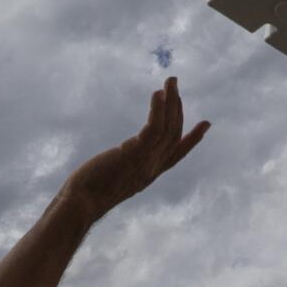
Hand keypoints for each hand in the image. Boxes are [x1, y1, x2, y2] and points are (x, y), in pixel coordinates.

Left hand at [57, 77, 210, 222]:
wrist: (80, 205)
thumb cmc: (87, 196)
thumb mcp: (112, 181)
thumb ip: (121, 170)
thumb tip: (114, 162)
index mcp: (149, 175)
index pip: (177, 154)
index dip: (193, 139)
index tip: (206, 123)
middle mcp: (152, 168)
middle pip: (174, 135)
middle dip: (178, 108)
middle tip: (176, 86)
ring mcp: (146, 161)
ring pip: (168, 127)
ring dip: (171, 101)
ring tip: (171, 80)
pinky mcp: (135, 153)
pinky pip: (153, 127)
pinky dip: (159, 109)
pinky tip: (158, 93)